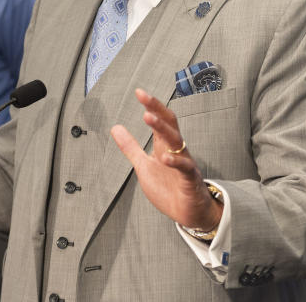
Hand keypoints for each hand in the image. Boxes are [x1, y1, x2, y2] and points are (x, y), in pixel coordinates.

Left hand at [110, 88, 222, 231]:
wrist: (190, 213)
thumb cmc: (169, 187)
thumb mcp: (143, 165)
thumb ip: (130, 147)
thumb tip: (115, 127)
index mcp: (164, 146)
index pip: (160, 120)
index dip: (151, 106)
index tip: (139, 92)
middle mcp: (175, 151)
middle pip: (169, 124)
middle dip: (157, 109)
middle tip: (143, 96)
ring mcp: (184, 164)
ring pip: (176, 141)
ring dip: (162, 129)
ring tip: (148, 117)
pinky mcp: (190, 180)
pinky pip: (185, 168)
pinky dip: (175, 162)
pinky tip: (165, 158)